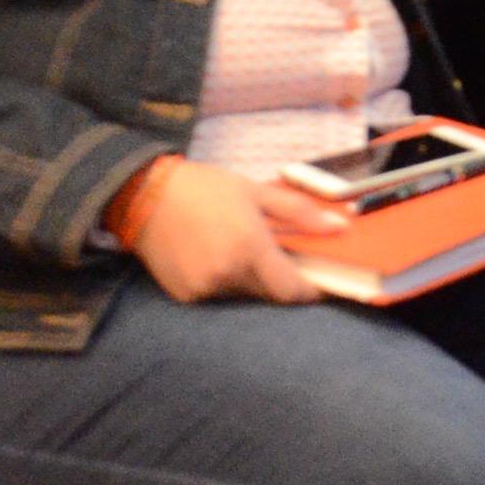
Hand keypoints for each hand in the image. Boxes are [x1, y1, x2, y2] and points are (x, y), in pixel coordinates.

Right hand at [126, 159, 341, 304]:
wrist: (144, 196)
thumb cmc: (205, 188)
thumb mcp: (256, 192)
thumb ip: (300, 213)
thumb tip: (339, 227)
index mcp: (250, 249)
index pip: (291, 290)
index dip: (310, 291)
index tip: (320, 282)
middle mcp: (228, 276)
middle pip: (269, 293)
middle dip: (279, 278)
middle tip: (278, 254)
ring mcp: (205, 289)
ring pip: (244, 294)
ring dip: (252, 279)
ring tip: (240, 248)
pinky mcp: (186, 296)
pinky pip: (218, 295)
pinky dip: (226, 281)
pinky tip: (216, 255)